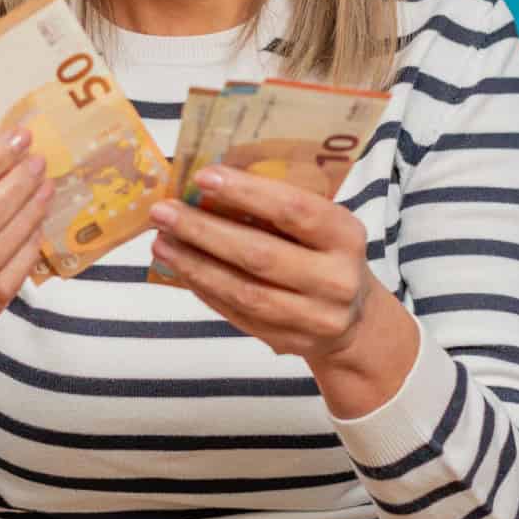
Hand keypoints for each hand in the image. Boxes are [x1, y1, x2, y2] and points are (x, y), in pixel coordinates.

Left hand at [149, 165, 391, 367]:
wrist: (355, 319)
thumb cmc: (326, 254)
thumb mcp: (321, 224)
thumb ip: (278, 207)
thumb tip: (208, 184)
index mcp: (346, 235)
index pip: (294, 210)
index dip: (246, 193)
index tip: (203, 177)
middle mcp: (336, 279)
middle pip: (260, 255)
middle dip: (205, 231)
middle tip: (164, 212)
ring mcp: (314, 317)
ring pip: (243, 291)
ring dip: (195, 265)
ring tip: (162, 242)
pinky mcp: (290, 341)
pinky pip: (237, 313)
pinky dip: (204, 289)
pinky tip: (182, 269)